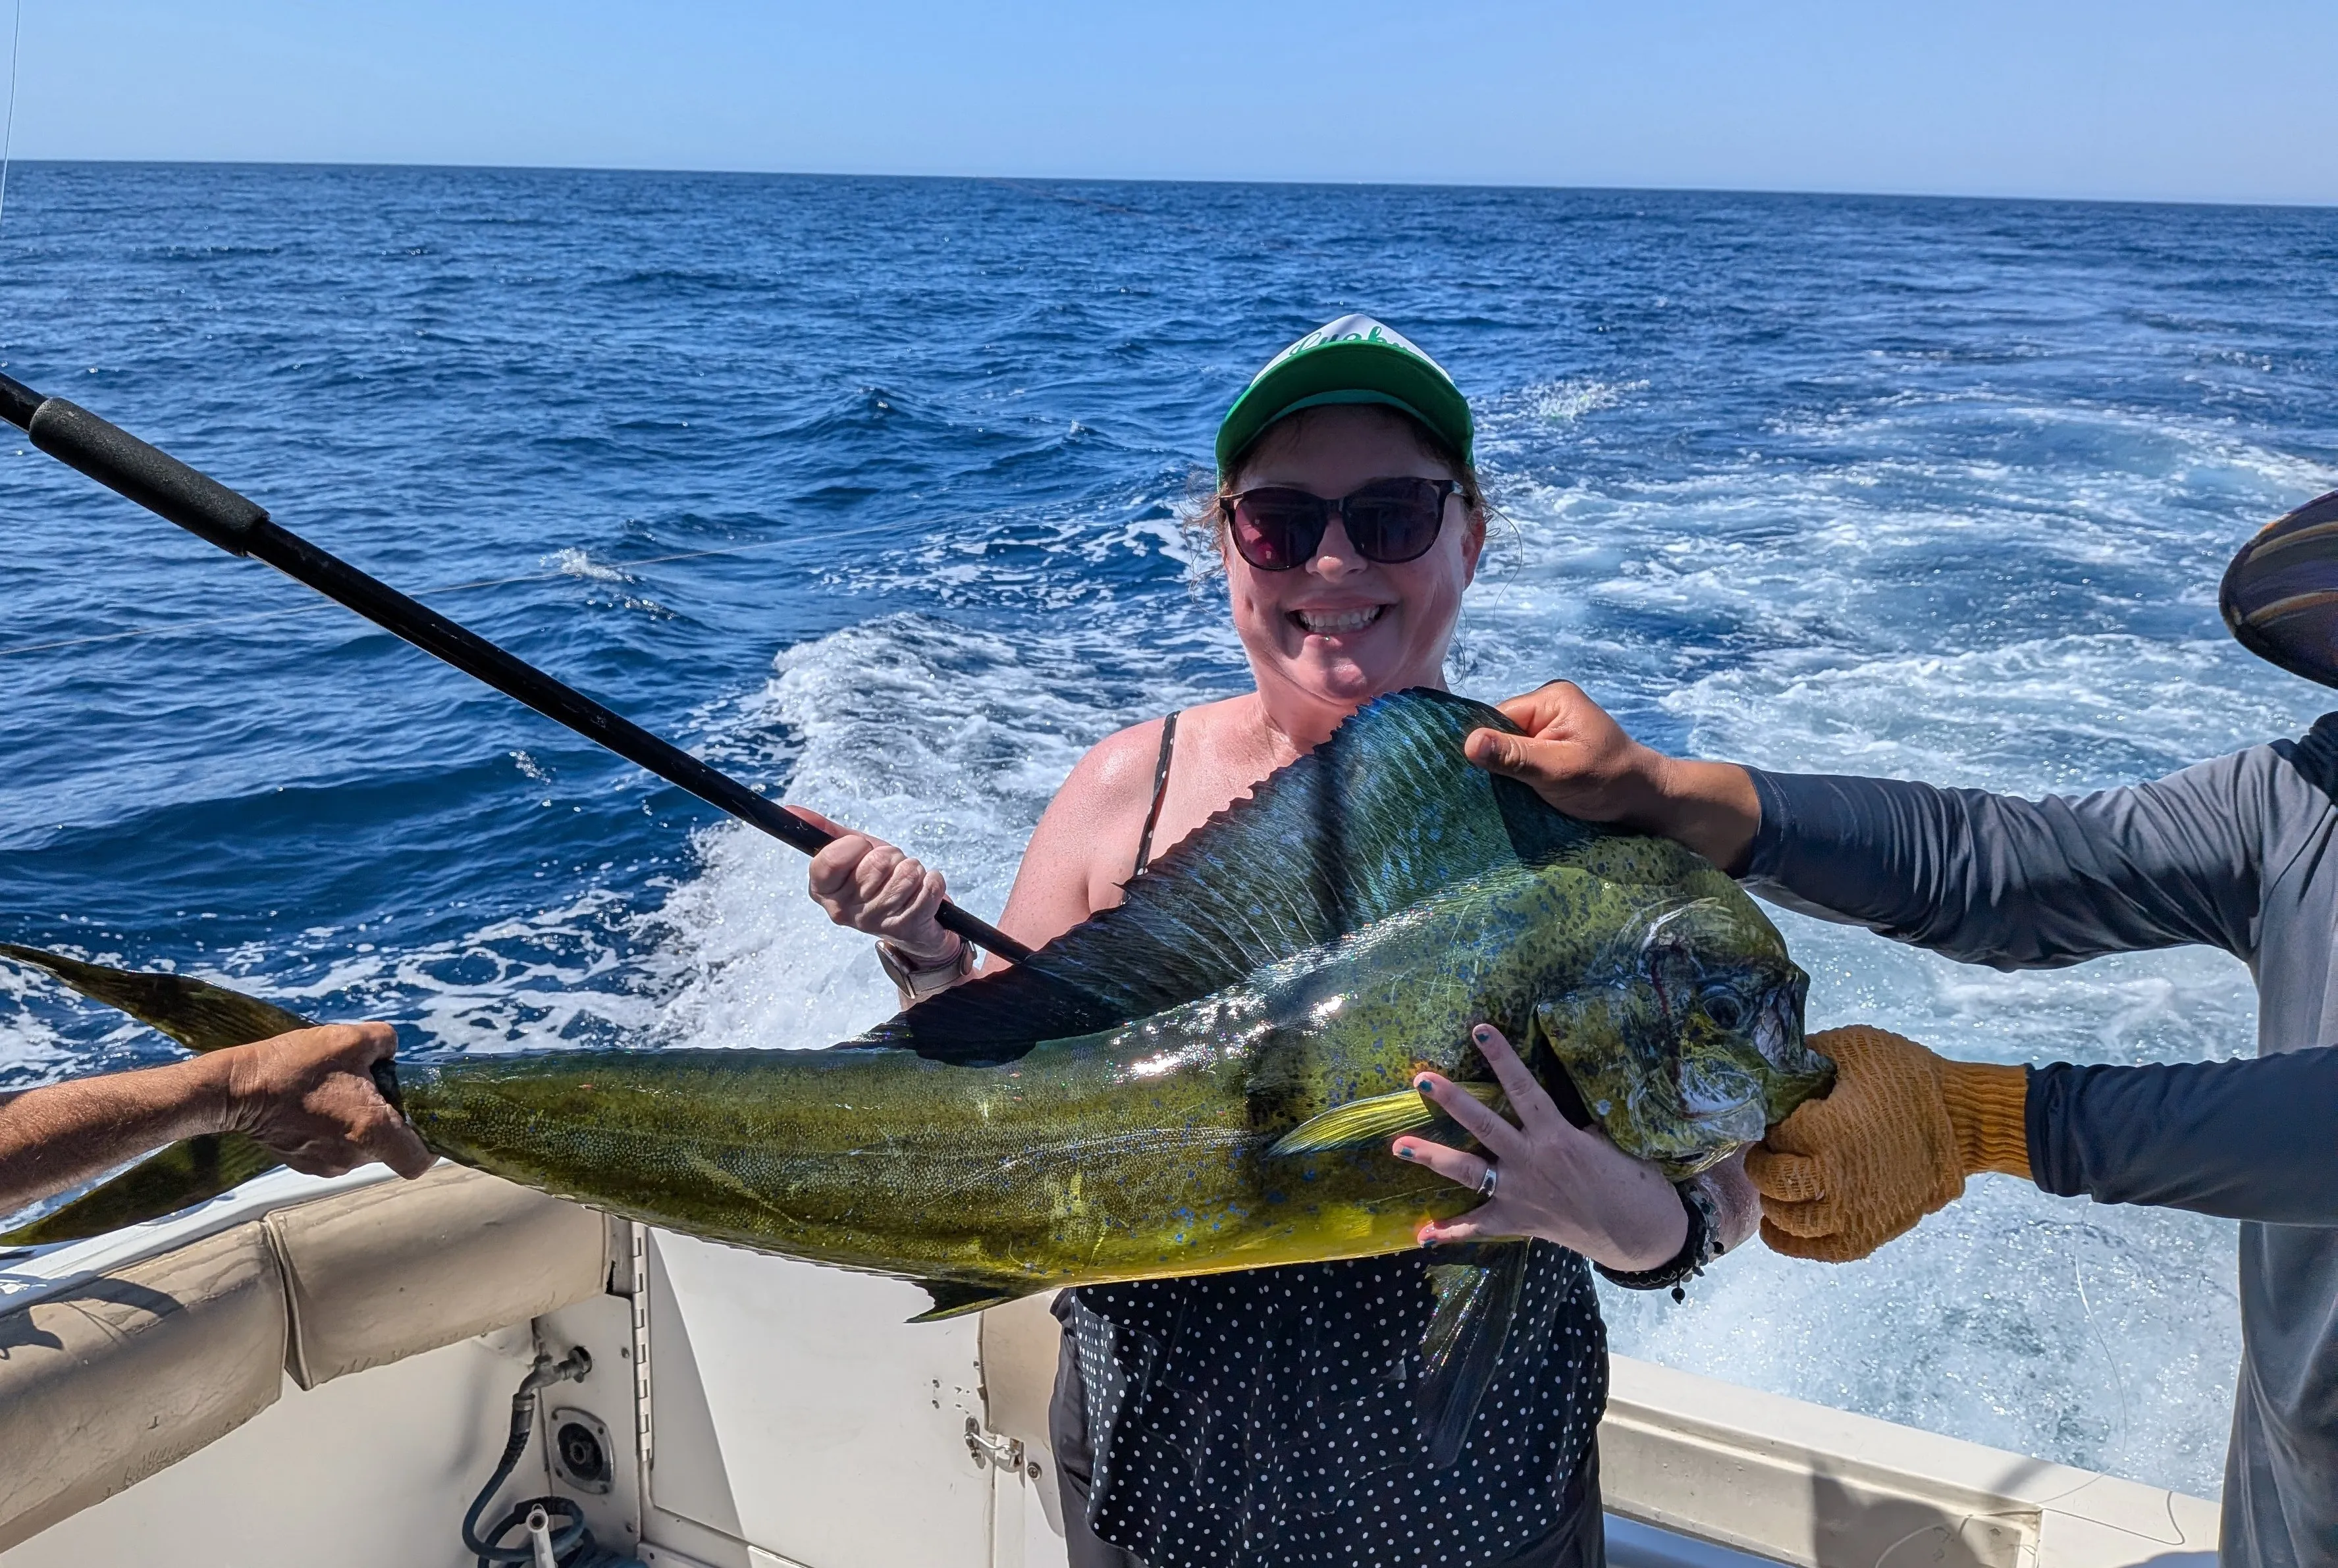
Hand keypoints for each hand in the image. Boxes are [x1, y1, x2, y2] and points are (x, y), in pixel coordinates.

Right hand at [217, 1023, 432, 1179]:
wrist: (236, 1089)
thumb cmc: (294, 1066)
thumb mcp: (350, 1039)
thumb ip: (385, 1042)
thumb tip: (392, 1050)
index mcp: (371, 1131)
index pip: (418, 1162)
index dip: (430, 1147)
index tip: (427, 1125)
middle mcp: (352, 1156)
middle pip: (390, 1149)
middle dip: (390, 1122)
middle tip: (377, 1092)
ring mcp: (325, 1164)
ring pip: (362, 1149)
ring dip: (361, 1125)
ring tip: (341, 1094)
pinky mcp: (303, 1163)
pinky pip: (335, 1149)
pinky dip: (336, 1131)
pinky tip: (319, 1105)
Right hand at [793, 807, 959, 964]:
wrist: (910, 921)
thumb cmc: (877, 880)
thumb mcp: (851, 851)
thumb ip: (825, 831)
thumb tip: (790, 811)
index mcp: (823, 891)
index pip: (830, 860)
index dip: (854, 846)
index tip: (861, 849)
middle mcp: (844, 911)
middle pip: (877, 863)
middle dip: (891, 857)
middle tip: (889, 870)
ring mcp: (876, 923)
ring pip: (906, 874)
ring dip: (913, 869)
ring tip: (906, 881)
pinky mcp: (907, 929)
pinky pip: (930, 888)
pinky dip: (933, 882)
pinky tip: (922, 892)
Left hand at [1394, 1023, 1687, 1270]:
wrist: (1642, 1235)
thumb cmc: (1634, 1182)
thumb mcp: (1611, 1141)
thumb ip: (1577, 1124)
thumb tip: (1556, 1108)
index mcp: (1557, 1136)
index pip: (1524, 1088)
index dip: (1502, 1058)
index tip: (1479, 1029)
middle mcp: (1531, 1161)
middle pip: (1484, 1125)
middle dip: (1452, 1100)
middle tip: (1420, 1078)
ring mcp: (1520, 1193)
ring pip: (1468, 1171)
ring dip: (1432, 1157)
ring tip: (1398, 1146)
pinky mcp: (1518, 1221)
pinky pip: (1479, 1227)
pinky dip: (1451, 1232)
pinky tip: (1422, 1235)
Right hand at [1464, 681, 1761, 873]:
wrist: (1647, 798)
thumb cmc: (1608, 781)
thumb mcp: (1558, 771)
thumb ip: (1515, 757)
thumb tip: (1468, 743)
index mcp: (1552, 698)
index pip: (1497, 718)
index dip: (1488, 748)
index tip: (1483, 779)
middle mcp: (1550, 706)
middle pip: (1502, 732)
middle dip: (1500, 761)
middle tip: (1501, 791)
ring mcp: (1553, 725)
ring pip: (1512, 748)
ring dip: (1512, 772)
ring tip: (1515, 794)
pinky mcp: (1556, 745)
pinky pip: (1525, 757)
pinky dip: (1523, 776)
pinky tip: (1525, 792)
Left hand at [1745, 1025, 2027, 1261]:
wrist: (1964, 1119)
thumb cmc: (1909, 1078)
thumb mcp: (1855, 1047)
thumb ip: (1807, 1053)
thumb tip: (1769, 1058)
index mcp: (1826, 1130)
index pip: (1771, 1135)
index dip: (1769, 1125)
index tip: (1776, 1119)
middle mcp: (1835, 1176)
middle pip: (1772, 1181)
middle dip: (1762, 1163)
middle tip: (1768, 1151)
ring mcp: (1854, 1211)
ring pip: (1790, 1219)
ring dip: (1773, 1200)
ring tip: (1775, 1185)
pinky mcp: (1872, 1233)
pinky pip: (1821, 1249)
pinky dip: (1791, 1242)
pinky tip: (1776, 1226)